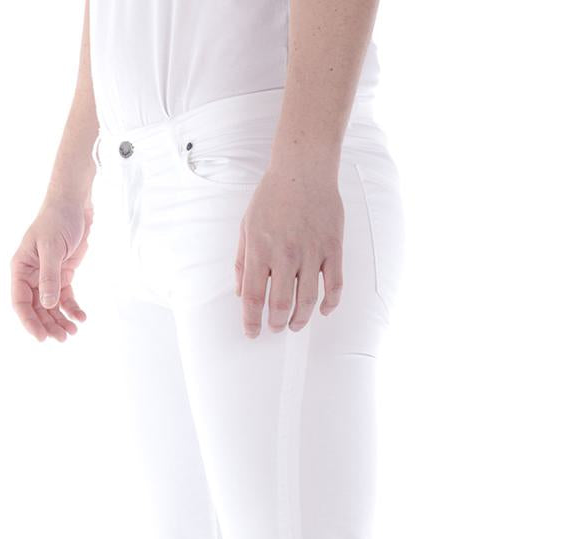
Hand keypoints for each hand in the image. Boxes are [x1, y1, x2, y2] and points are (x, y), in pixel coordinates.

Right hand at [10, 200, 92, 342]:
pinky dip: (72, 309)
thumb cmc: (58, 220)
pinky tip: (81, 318)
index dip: (29, 321)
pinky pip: (65, 298)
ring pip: (50, 306)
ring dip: (60, 321)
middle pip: (36, 308)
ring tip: (72, 332)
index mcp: (20, 268)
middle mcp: (31, 275)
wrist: (74, 205)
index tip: (41, 337)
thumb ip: (49, 277)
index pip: (20, 301)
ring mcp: (47, 276)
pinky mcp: (63, 275)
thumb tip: (45, 304)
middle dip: (48, 324)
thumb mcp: (52, 248)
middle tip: (63, 339)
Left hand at [235, 163, 343, 337]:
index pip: (252, 297)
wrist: (303, 169)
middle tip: (275, 328)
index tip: (252, 333)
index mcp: (260, 249)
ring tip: (294, 325)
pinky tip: (323, 311)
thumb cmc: (272, 196)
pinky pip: (334, 285)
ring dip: (300, 320)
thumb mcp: (246, 226)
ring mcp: (311, 252)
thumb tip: (240, 292)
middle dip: (276, 324)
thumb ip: (241, 261)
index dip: (251, 321)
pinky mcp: (332, 248)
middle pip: (280, 305)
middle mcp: (285, 254)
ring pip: (307, 300)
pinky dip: (329, 303)